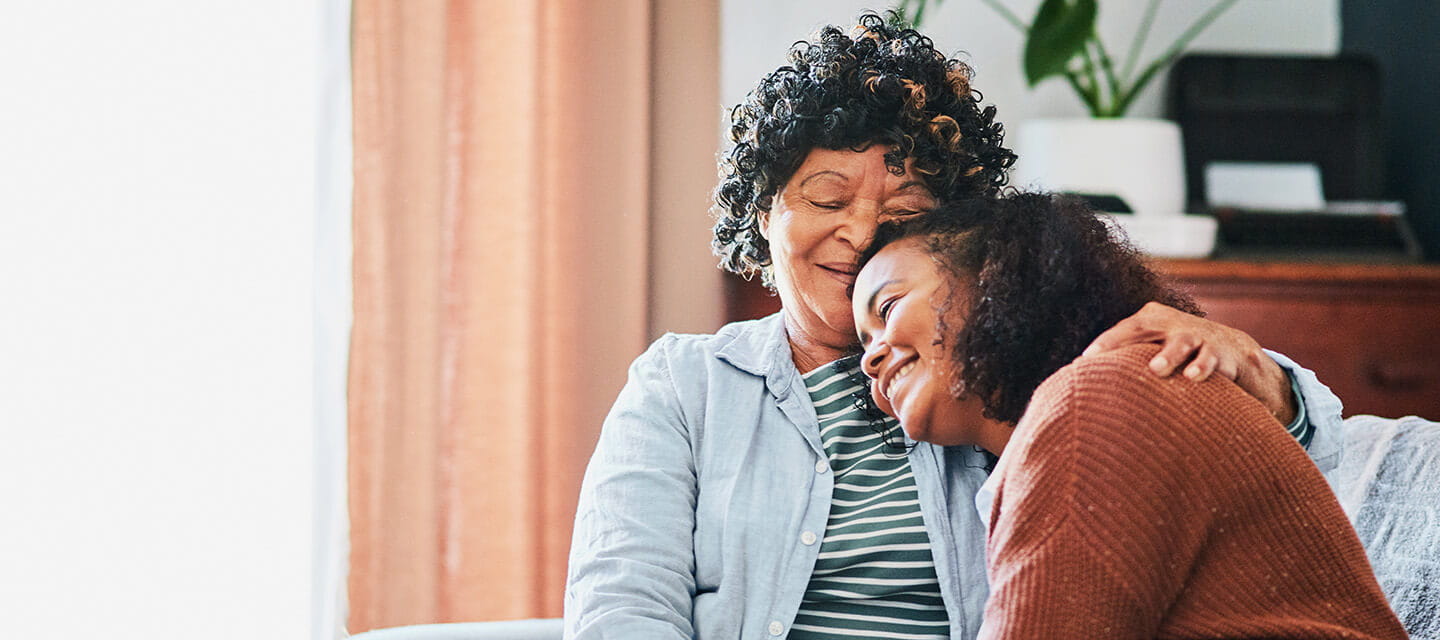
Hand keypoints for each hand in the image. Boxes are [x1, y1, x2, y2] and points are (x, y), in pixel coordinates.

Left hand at [1083, 302, 1297, 423]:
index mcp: (1151, 320)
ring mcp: (1197, 336)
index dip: (1104, 343)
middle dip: (1123, 343)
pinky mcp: (1221, 351)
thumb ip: (1129, 359)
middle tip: (1101, 359)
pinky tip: (1193, 377)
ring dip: (1168, 355)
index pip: (1122, 329)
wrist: (1234, 350)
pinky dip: (1202, 366)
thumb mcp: (1155, 348)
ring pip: (1180, 343)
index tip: (1083, 359)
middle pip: (1143, 328)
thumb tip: (1087, 380)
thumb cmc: (1181, 353)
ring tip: (1156, 369)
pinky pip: (1210, 358)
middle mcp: (1172, 324)